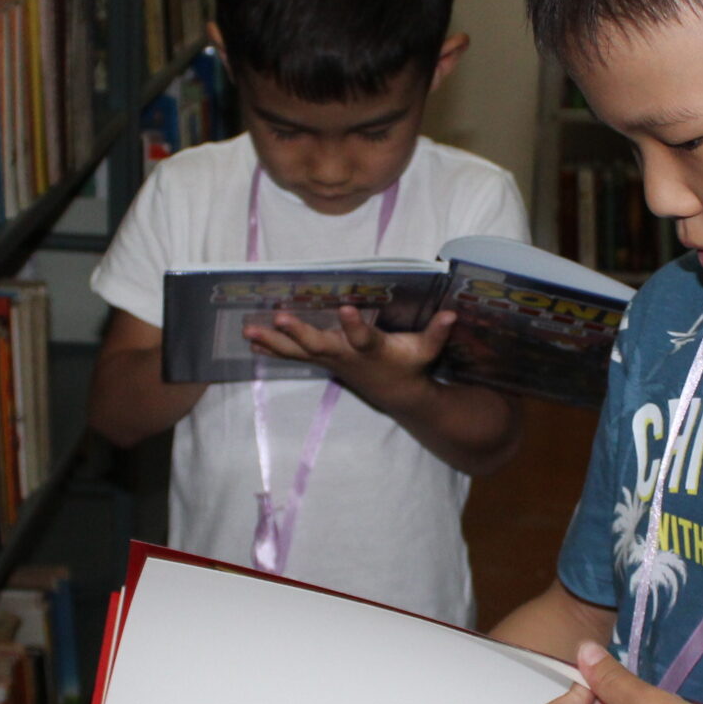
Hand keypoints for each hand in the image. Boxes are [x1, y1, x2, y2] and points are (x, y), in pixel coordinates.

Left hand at [244, 305, 454, 411]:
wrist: (398, 396)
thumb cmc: (411, 365)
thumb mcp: (427, 350)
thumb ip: (438, 331)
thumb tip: (453, 312)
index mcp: (374, 350)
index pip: (363, 337)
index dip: (354, 325)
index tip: (344, 307)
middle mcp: (347, 356)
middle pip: (319, 345)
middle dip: (299, 332)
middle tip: (279, 317)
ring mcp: (332, 361)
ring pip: (299, 351)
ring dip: (274, 341)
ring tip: (249, 330)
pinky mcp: (324, 362)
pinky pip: (294, 356)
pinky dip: (274, 348)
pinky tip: (253, 341)